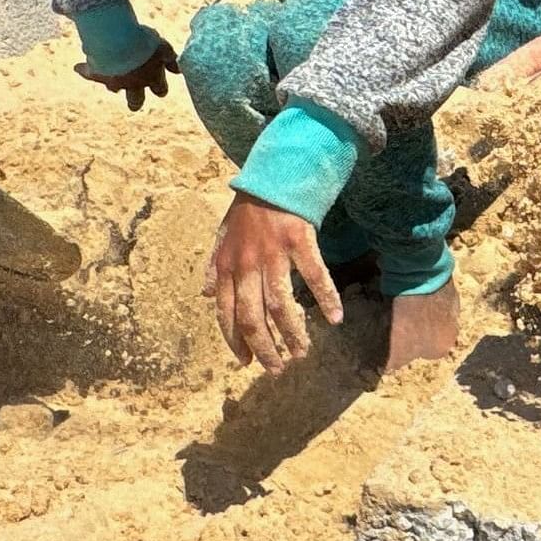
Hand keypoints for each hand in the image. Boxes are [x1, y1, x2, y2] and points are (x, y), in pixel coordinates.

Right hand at [81, 39, 174, 110]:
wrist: (117, 40)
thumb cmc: (143, 41)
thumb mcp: (162, 47)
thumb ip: (171, 59)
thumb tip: (178, 71)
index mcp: (151, 78)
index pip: (160, 90)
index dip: (161, 88)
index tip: (159, 85)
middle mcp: (132, 84)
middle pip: (135, 102)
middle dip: (136, 102)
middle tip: (136, 101)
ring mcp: (114, 80)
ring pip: (112, 89)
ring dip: (112, 84)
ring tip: (111, 79)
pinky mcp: (96, 73)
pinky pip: (87, 73)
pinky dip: (83, 69)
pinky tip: (77, 67)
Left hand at [205, 194, 343, 370]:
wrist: (272, 173)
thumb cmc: (248, 207)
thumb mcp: (222, 236)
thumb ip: (214, 266)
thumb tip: (206, 295)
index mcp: (226, 265)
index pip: (225, 313)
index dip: (235, 341)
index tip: (246, 362)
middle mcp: (246, 263)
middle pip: (252, 317)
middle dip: (264, 348)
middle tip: (277, 368)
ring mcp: (273, 252)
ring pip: (281, 305)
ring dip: (292, 333)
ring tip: (301, 353)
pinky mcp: (299, 239)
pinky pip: (314, 276)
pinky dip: (326, 299)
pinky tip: (335, 319)